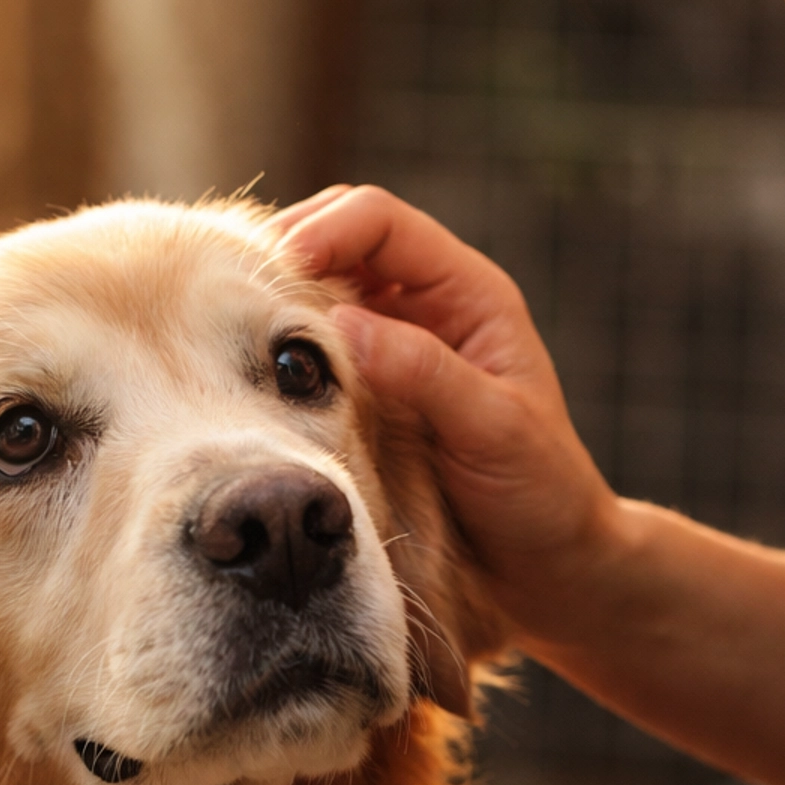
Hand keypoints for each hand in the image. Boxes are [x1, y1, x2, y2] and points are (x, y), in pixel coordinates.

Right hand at [275, 185, 615, 642]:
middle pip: (339, 239)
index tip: (274, 272)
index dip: (323, 232)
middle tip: (237, 300)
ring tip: (236, 337)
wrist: (548, 563)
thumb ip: (423, 372)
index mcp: (468, 292)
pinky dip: (284, 355)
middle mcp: (428, 305)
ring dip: (279, 304)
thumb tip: (342, 322)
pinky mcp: (373, 390)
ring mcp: (397, 346)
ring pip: (321, 292)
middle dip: (286, 256)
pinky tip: (259, 382)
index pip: (381, 221)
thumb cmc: (540, 492)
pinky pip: (317, 352)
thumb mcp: (492, 429)